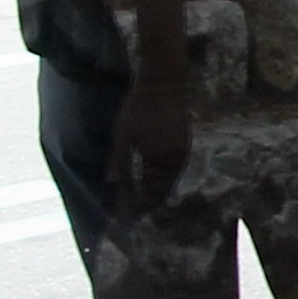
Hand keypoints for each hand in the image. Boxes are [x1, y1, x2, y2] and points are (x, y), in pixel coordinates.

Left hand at [111, 72, 190, 203]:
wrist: (164, 84)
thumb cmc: (139, 108)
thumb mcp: (124, 135)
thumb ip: (119, 161)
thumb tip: (113, 182)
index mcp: (158, 161)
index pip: (148, 193)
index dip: (137, 205)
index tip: (125, 214)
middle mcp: (174, 162)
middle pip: (162, 191)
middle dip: (147, 203)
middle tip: (133, 211)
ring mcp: (182, 153)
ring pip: (170, 182)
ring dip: (157, 192)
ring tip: (144, 199)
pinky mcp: (184, 144)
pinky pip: (175, 171)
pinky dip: (164, 179)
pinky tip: (156, 179)